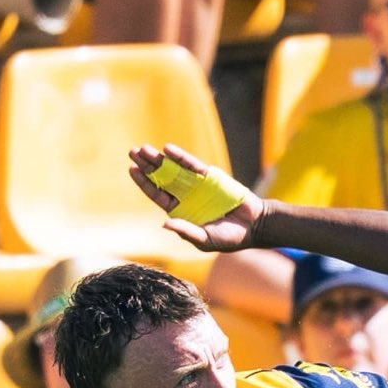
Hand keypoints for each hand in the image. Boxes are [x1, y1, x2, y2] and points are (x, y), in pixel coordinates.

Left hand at [127, 142, 264, 250]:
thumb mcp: (206, 239)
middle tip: (132, 152)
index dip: (145, 182)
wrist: (255, 226)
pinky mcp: (210, 177)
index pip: (158, 194)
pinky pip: (192, 165)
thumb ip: (186, 231)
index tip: (132, 169)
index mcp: (181, 210)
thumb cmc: (230, 237)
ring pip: (174, 168)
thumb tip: (164, 223)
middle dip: (147, 165)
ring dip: (159, 158)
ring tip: (143, 148)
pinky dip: (181, 157)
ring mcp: (197, 184)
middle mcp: (186, 195)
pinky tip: (168, 150)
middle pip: (162, 178)